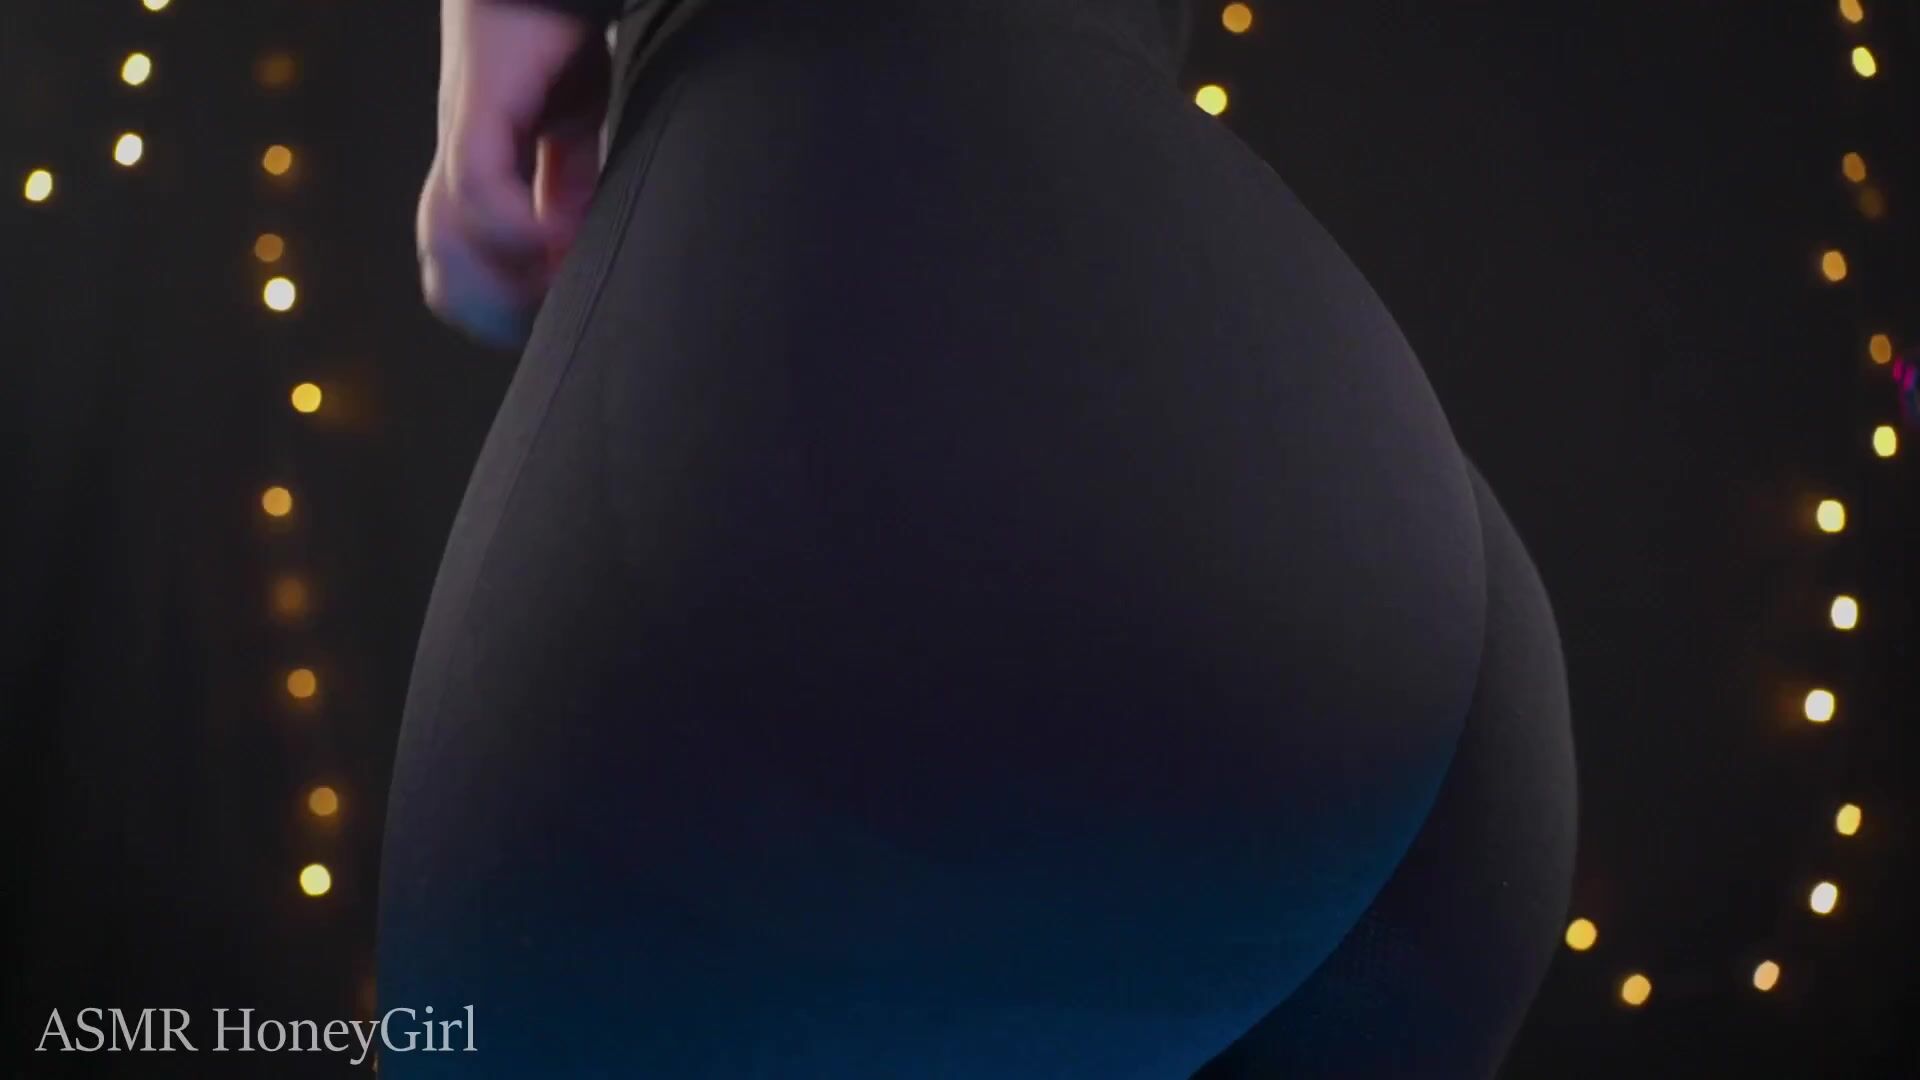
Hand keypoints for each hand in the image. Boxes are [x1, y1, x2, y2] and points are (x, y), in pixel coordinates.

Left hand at [417, 0, 612, 347]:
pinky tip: (554, 240)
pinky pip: (476, 187)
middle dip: (495, 314)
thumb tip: (567, 248)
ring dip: (502, 283)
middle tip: (550, 325)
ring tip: (555, 289)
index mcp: (477, 174)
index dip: (498, 311)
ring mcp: (462, 135)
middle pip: (441, 269)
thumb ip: (566, 186)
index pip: (458, 270)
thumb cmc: (555, 36)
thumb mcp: (571, 128)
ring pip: (445, 239)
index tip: (551, 324)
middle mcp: (458, 161)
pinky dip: (510, 229)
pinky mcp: (482, 106)